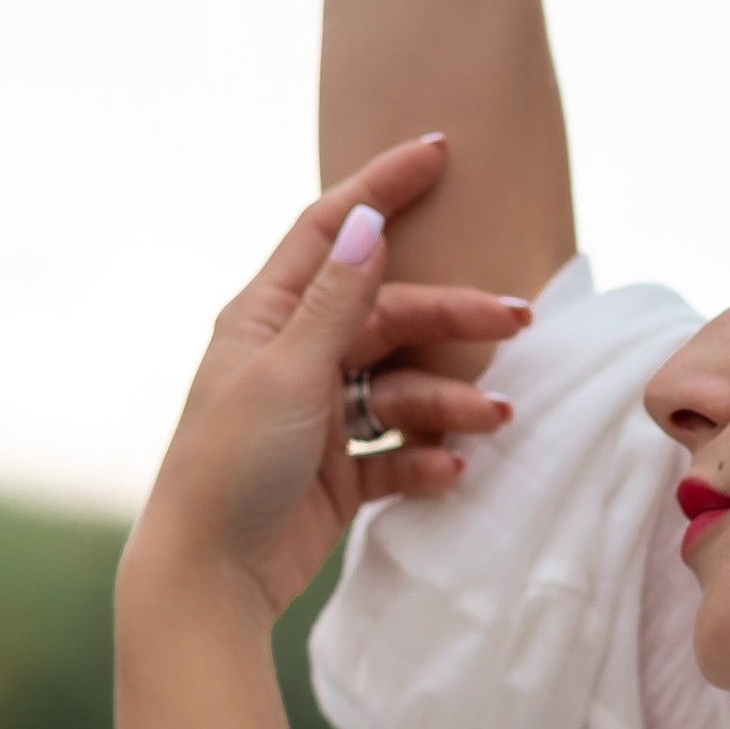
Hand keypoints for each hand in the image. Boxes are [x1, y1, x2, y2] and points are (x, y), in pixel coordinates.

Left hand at [126, 137, 530, 620]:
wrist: (209, 579)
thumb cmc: (231, 466)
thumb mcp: (287, 374)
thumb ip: (335, 301)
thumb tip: (366, 220)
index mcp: (266, 318)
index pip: (330, 230)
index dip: (382, 186)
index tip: (439, 149)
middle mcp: (293, 356)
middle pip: (387, 313)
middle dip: (452, 315)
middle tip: (520, 319)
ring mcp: (318, 415)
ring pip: (401, 384)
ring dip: (450, 398)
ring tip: (498, 417)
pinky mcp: (337, 471)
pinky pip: (395, 450)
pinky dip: (426, 456)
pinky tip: (452, 470)